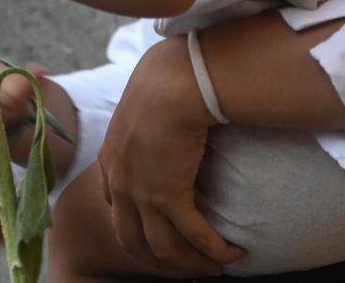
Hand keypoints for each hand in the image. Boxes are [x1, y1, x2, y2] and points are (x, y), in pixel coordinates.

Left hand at [97, 36, 244, 272]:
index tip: (156, 231)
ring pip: (163, 247)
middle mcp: (120, 182)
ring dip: (191, 262)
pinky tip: (233, 253)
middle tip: (186, 263)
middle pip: (132, 238)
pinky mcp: (170, 197)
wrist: (171, 83)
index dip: (134, 224)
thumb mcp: (142, 101)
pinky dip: (215, 250)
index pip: (114, 204)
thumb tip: (168, 108)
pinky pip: (194, 237)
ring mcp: (141, 193)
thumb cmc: (164, 80)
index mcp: (111, 157)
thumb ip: (147, 114)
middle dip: (159, 259)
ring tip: (214, 265)